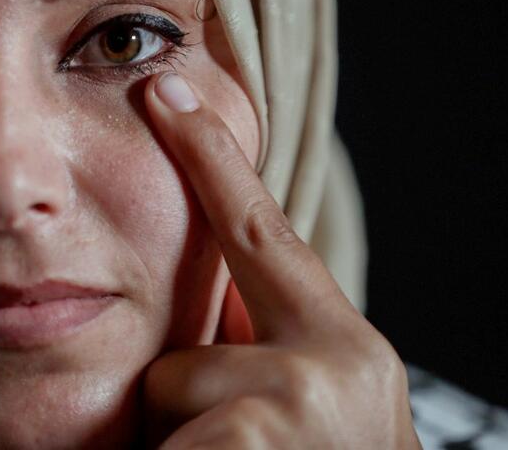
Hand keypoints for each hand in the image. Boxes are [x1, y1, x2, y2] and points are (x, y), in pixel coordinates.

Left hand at [141, 72, 420, 448]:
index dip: (212, 156)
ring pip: (165, 395)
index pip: (260, 230)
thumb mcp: (302, 415)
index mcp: (349, 352)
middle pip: (185, 349)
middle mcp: (338, 368)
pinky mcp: (251, 444)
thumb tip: (199, 321)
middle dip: (184, 403)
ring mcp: (295, 410)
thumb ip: (257, 352)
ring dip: (178, 448)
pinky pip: (158, 440)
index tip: (168, 93)